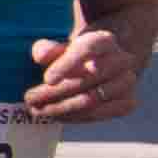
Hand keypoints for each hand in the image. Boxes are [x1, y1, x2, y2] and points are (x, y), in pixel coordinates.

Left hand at [24, 29, 143, 123]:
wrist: (106, 64)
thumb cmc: (76, 56)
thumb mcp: (61, 47)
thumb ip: (48, 49)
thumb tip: (40, 55)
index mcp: (104, 40)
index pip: (87, 50)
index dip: (66, 65)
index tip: (46, 79)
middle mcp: (122, 60)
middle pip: (87, 80)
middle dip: (55, 93)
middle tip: (30, 99)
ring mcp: (127, 82)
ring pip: (92, 100)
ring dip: (62, 108)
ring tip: (38, 110)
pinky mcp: (127, 103)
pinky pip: (99, 114)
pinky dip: (74, 117)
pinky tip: (56, 116)